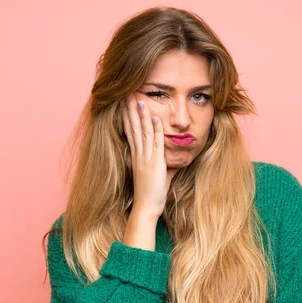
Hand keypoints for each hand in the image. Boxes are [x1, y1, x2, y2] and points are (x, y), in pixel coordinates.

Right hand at [122, 94, 168, 219]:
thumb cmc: (151, 194)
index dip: (128, 117)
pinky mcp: (155, 163)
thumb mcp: (158, 175)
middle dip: (131, 110)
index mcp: (137, 156)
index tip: (126, 105)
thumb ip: (164, 165)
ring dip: (142, 115)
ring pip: (143, 132)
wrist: (146, 207)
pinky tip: (156, 118)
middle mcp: (139, 154)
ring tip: (139, 99)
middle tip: (127, 95)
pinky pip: (156, 143)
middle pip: (134, 128)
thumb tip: (174, 159)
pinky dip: (156, 130)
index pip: (131, 132)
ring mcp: (146, 158)